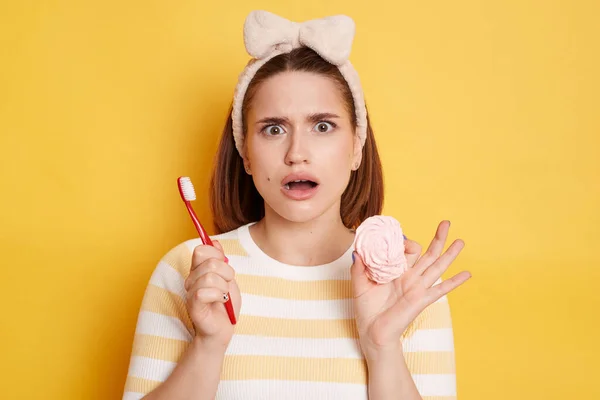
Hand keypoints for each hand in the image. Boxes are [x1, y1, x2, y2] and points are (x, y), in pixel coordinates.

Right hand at [184, 240, 240, 346]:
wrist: (223, 329)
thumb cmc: (225, 305)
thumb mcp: (228, 278)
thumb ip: (221, 260)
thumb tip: (215, 241)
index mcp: (198, 270)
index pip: (201, 250)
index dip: (217, 254)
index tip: (225, 265)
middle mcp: (191, 279)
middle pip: (209, 261)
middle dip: (226, 271)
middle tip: (228, 284)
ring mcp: (190, 291)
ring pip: (209, 277)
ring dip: (224, 286)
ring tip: (224, 295)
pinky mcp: (193, 305)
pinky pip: (205, 292)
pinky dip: (219, 296)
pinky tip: (221, 302)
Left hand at [351, 220, 470, 356]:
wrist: (373, 332)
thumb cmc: (367, 309)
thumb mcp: (360, 284)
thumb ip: (359, 268)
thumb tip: (357, 252)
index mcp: (396, 271)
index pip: (406, 250)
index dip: (405, 241)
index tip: (396, 238)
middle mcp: (410, 277)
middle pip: (428, 253)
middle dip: (438, 238)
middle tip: (446, 223)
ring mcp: (418, 287)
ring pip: (437, 266)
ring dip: (450, 253)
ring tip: (461, 241)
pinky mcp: (421, 299)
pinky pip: (441, 289)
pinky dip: (455, 282)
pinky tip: (467, 274)